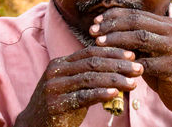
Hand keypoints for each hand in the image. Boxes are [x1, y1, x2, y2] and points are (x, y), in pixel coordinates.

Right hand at [14, 47, 142, 126]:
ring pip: (90, 78)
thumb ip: (90, 76)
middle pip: (92, 63)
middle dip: (118, 65)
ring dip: (115, 80)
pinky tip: (116, 93)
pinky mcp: (56, 105)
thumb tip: (121, 70)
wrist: (34, 126)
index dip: (113, 52)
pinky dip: (101, 94)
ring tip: (133, 83)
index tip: (132, 55)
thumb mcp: (72, 86)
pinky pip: (82, 97)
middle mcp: (56, 71)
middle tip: (138, 68)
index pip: (90, 52)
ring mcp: (54, 87)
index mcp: (61, 63)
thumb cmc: (60, 104)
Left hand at [90, 8, 171, 125]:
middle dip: (112, 25)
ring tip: (98, 43)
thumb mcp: (151, 51)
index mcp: (167, 24)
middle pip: (137, 21)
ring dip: (116, 39)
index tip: (96, 22)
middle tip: (93, 31)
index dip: (114, 16)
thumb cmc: (165, 71)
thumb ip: (136, 39)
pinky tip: (112, 65)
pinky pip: (145, 63)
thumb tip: (106, 28)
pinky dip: (126, 63)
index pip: (136, 13)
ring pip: (140, 37)